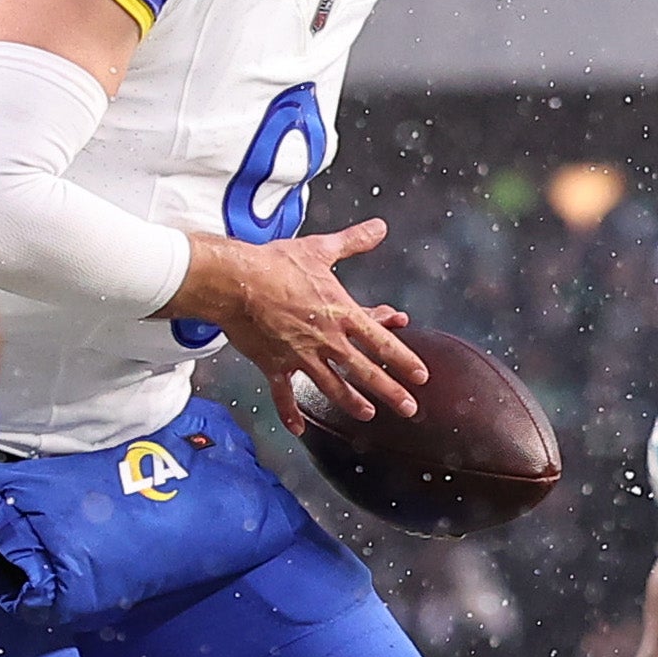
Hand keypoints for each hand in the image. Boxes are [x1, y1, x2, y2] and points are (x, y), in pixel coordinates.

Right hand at [183, 218, 424, 418]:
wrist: (236, 282)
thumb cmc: (275, 265)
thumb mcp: (320, 249)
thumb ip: (353, 241)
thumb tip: (379, 227)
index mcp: (340, 313)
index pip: (381, 341)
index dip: (404, 359)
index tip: (421, 375)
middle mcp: (326, 340)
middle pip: (365, 371)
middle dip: (390, 391)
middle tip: (409, 408)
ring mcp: (300, 356)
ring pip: (332, 386)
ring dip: (352, 403)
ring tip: (367, 414)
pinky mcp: (274, 365)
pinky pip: (283, 395)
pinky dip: (290, 413)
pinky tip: (298, 429)